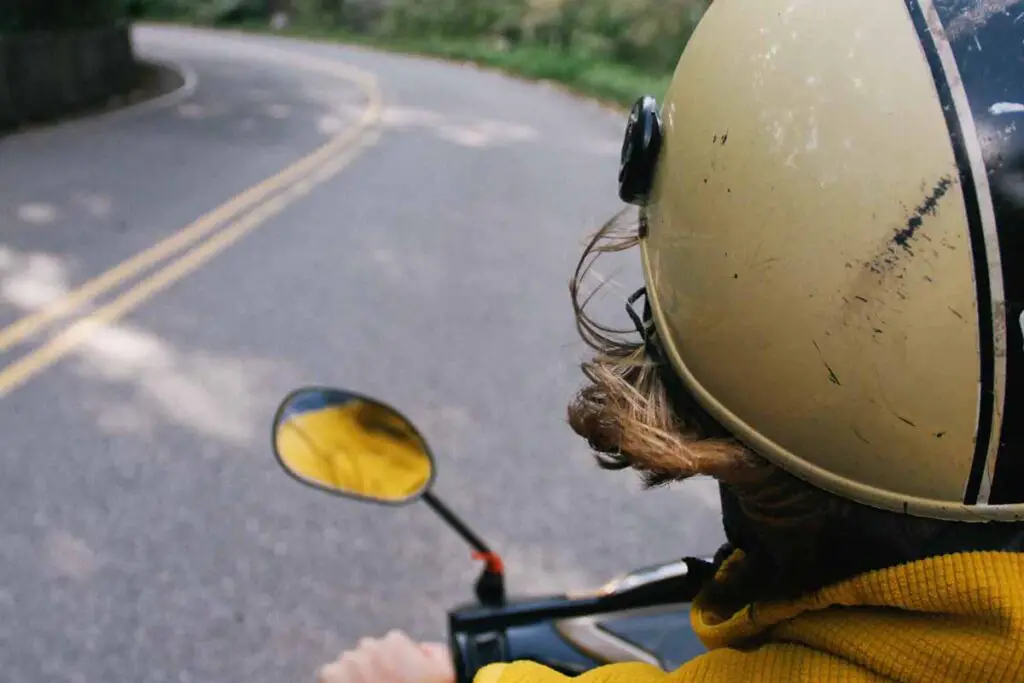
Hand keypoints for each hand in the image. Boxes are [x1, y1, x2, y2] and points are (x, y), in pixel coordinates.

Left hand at [317, 630, 454, 682]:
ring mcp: (346, 662)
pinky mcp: (329, 677)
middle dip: (376, 669)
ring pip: (351, 664)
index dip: (401, 666)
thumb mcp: (446, 674)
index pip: (396, 646)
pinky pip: (331, 677)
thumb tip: (422, 649)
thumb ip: (437, 653)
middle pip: (372, 653)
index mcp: (396, 642)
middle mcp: (369, 646)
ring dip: (357, 676)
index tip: (403, 682)